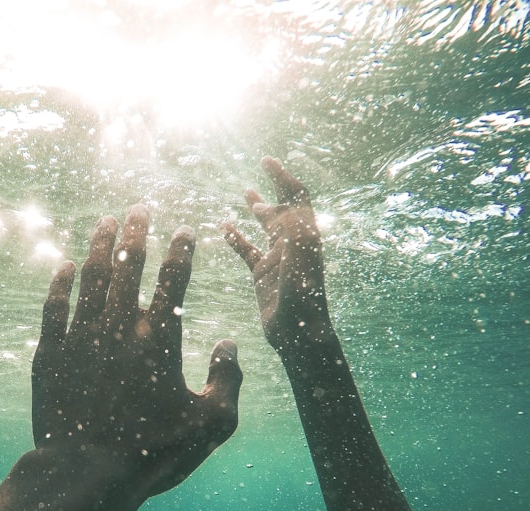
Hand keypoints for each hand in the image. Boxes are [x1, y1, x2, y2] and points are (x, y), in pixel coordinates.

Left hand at [32, 206, 241, 510]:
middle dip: (136, 232)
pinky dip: (60, 282)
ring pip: (91, 278)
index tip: (183, 229)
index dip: (180, 250)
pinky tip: (65, 266)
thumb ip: (228, 380)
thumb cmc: (152, 453)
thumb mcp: (210, 424)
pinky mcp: (50, 353)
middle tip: (138, 208)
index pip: (173, 279)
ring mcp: (81, 337)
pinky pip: (54, 306)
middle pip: (129, 265)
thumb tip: (231, 345)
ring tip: (107, 222)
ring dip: (101, 246)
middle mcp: (119, 327)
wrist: (86, 474)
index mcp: (160, 339)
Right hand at [222, 157, 332, 352]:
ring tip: (246, 192)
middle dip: (274, 186)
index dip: (283, 176)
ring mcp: (276, 257)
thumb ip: (287, 224)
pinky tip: (223, 227)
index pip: (296, 196)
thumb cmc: (303, 294)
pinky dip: (235, 237)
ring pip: (265, 226)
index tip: (267, 161)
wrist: (298, 330)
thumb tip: (265, 205)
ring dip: (257, 208)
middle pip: (283, 206)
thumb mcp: (300, 253)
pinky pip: (246, 250)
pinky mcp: (262, 273)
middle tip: (263, 166)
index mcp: (305, 233)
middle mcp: (292, 241)